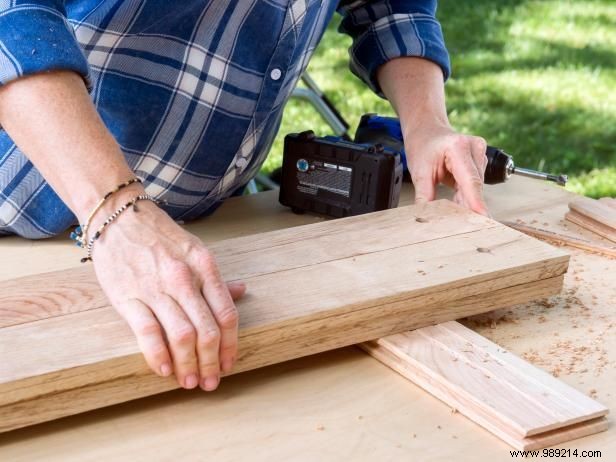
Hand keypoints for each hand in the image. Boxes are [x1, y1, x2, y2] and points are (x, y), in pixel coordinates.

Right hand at [90, 195, 244, 390]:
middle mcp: (185, 279)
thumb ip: (217, 277)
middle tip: (210, 382)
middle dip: (212, 363)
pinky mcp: (128, 297)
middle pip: (208, 331)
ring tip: (189, 382)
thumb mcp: (196, 250)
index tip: (229, 364)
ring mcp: (156, 289)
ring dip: (189, 365)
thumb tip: (241, 292)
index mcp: (205, 267)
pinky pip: (147, 333)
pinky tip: (164, 370)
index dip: (231, 345)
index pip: (227, 314)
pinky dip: (158, 356)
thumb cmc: (160, 236)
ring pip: (182, 336)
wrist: (119, 217)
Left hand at [405, 123, 488, 215]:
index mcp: (458, 147)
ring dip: (465, 201)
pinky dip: (466, 196)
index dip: (476, 202)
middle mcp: (474, 147)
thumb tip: (428, 216)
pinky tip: (457, 202)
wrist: (427, 131)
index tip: (482, 217)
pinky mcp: (479, 161)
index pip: (470, 180)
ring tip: (452, 210)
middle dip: (469, 207)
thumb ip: (425, 195)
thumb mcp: (419, 171)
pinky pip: (475, 185)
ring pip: (476, 187)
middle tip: (463, 225)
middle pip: (475, 186)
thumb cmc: (423, 145)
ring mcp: (479, 153)